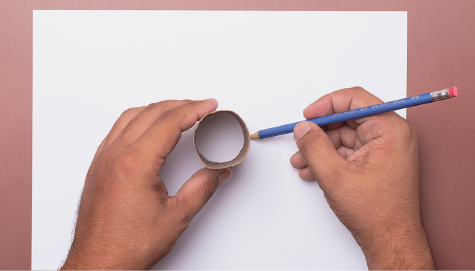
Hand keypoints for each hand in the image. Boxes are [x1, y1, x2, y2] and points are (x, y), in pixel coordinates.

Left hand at [61, 99, 231, 269]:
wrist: (99, 263)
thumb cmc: (128, 245)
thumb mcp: (176, 216)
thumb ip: (202, 188)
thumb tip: (218, 172)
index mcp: (135, 163)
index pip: (170, 122)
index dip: (194, 109)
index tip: (209, 105)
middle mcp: (115, 155)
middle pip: (151, 113)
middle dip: (180, 105)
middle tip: (201, 107)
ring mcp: (104, 159)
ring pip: (131, 116)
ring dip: (157, 109)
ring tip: (178, 112)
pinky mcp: (98, 166)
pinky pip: (117, 129)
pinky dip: (137, 119)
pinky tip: (147, 127)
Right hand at [290, 87, 434, 268]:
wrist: (389, 241)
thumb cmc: (377, 212)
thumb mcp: (335, 176)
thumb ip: (314, 147)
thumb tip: (302, 128)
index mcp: (389, 130)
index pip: (355, 99)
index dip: (326, 104)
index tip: (307, 115)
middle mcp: (389, 135)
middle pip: (346, 119)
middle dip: (319, 132)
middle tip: (300, 141)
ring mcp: (382, 149)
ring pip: (342, 137)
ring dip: (319, 149)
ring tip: (301, 162)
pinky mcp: (374, 162)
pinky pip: (345, 152)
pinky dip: (327, 159)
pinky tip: (311, 171)